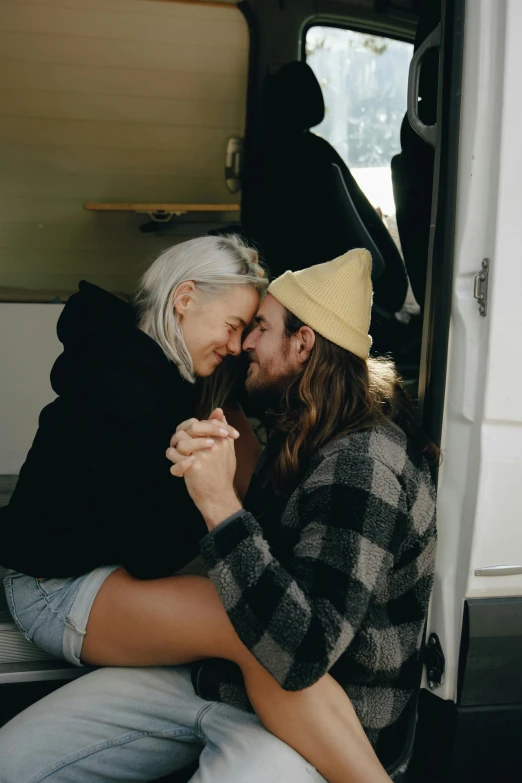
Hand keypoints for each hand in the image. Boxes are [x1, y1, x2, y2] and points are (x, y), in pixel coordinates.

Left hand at [166, 410, 241, 528]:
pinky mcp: (192, 466)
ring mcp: (201, 454)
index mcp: (221, 439)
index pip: (203, 422)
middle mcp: (213, 444)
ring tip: (179, 456)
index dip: (193, 427)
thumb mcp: (228, 450)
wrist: (219, 497)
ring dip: (174, 448)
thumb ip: (223, 430)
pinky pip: (173, 456)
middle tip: (181, 443)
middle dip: (182, 432)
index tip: (192, 438)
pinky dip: (174, 464)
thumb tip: (219, 412)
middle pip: (191, 427)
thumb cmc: (222, 474)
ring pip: (179, 440)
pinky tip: (181, 470)